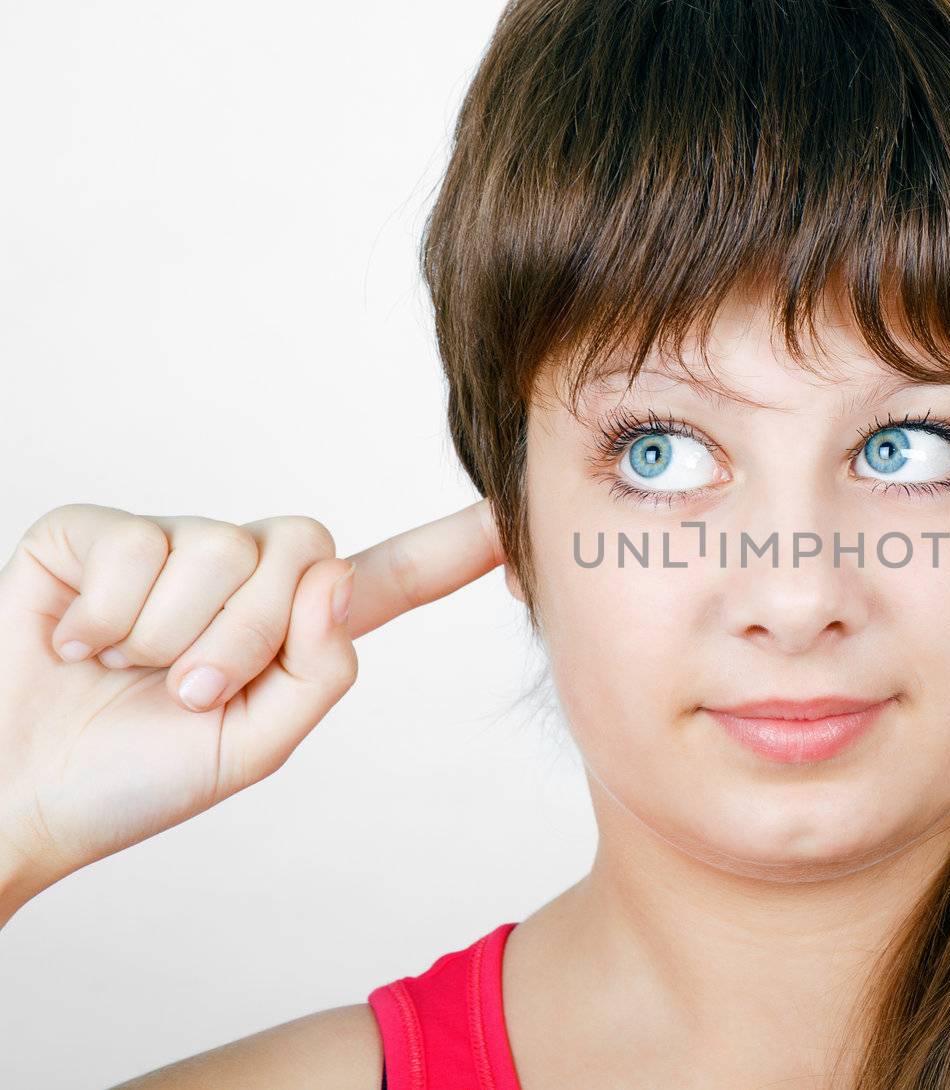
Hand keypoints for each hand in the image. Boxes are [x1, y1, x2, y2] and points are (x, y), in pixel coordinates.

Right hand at [0, 499, 502, 907]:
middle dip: (246, 635)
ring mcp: (165, 546)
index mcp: (289, 630)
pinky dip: (103, 617)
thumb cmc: (130, 778)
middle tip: (185, 692)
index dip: (449, 548)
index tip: (510, 515)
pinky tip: (74, 645)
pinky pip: (134, 545)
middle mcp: (236, 575)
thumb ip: (318, 669)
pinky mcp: (93, 534)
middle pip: (301, 551)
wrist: (14, 792)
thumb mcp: (252, 747)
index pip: (384, 579)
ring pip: (216, 549)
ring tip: (121, 673)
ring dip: (167, 636)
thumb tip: (336, 579)